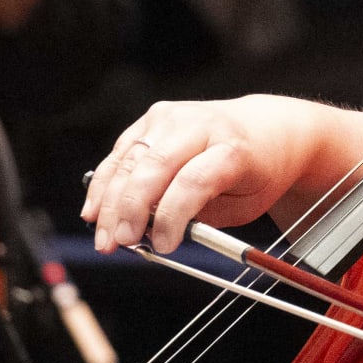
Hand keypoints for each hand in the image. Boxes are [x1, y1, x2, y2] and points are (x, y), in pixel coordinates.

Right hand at [82, 95, 361, 255]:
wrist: (268, 128)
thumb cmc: (258, 168)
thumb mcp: (246, 202)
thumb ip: (202, 217)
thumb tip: (154, 235)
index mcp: (232, 146)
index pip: (193, 181)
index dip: (172, 217)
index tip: (163, 246)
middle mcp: (200, 124)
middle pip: (153, 167)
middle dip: (131, 210)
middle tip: (120, 244)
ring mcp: (173, 116)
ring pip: (130, 160)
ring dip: (109, 203)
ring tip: (105, 239)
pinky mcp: (153, 117)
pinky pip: (121, 153)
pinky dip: (105, 183)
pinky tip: (94, 212)